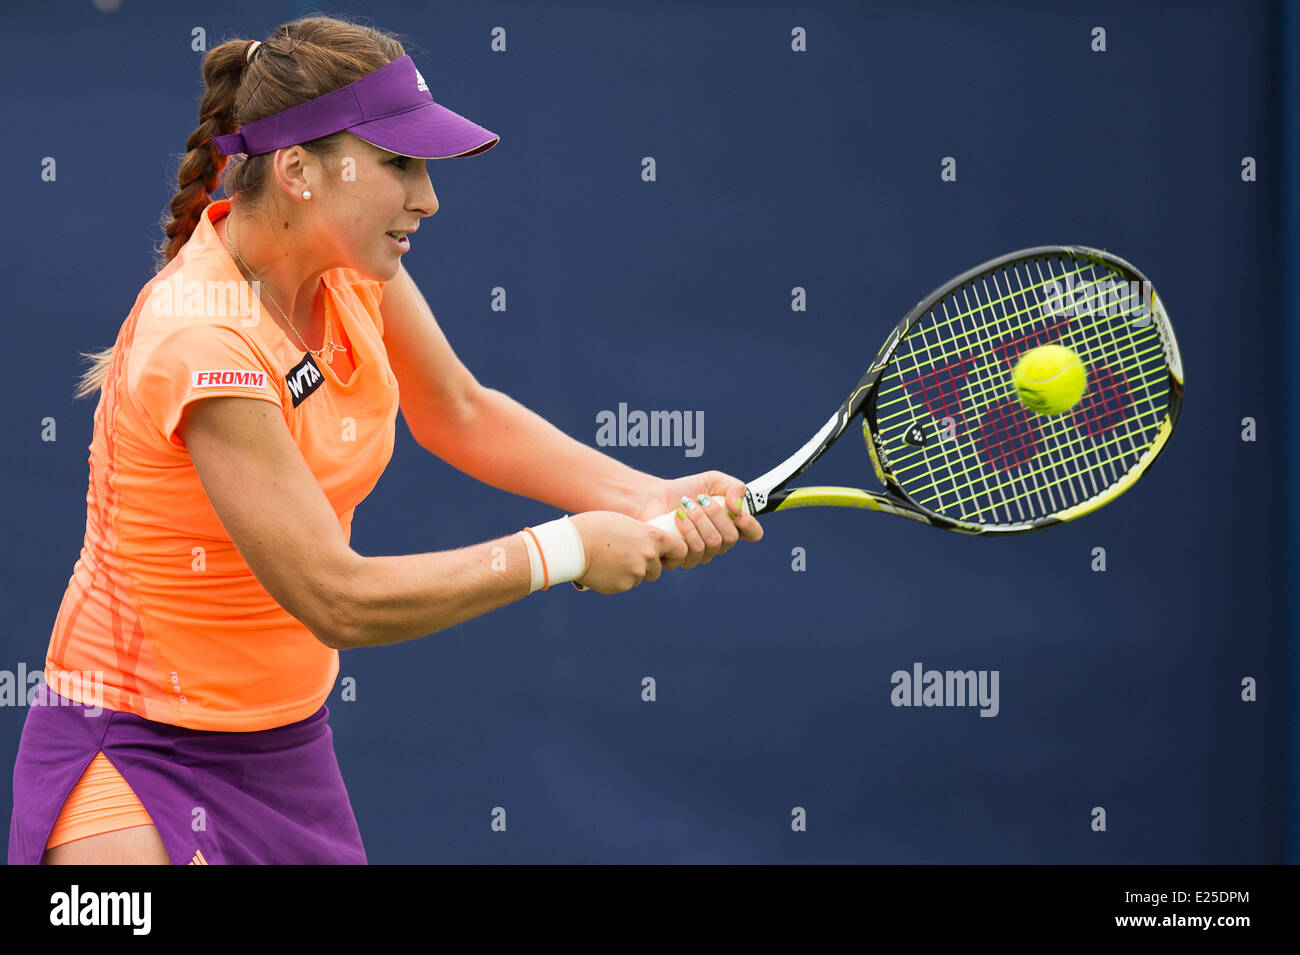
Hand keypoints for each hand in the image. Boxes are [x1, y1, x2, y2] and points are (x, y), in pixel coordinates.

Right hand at [568, 511, 688, 593]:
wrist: (574, 545)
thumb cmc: (596, 527)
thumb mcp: (626, 524)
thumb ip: (642, 536)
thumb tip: (649, 545)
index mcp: (653, 537)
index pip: (680, 550)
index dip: (673, 554)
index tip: (665, 555)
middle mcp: (649, 557)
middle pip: (657, 568)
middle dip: (646, 566)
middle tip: (627, 556)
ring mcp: (637, 573)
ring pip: (640, 577)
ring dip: (631, 572)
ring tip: (611, 559)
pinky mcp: (623, 586)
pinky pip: (625, 584)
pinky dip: (617, 579)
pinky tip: (604, 568)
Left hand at [633, 470, 763, 570]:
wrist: (652, 497)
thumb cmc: (685, 490)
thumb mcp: (713, 480)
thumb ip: (734, 487)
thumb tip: (738, 509)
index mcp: (731, 524)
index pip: (753, 533)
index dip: (750, 525)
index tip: (737, 512)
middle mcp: (719, 542)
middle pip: (731, 538)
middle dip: (715, 515)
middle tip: (700, 500)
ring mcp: (701, 554)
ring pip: (712, 544)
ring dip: (699, 520)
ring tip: (685, 506)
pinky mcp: (681, 559)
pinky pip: (693, 552)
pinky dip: (685, 530)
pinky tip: (676, 518)